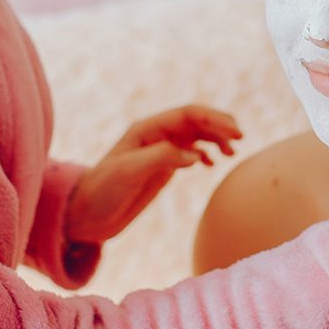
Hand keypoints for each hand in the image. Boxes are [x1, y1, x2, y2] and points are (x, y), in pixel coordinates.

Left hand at [65, 105, 242, 244]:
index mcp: (147, 129)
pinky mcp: (162, 167)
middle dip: (220, 125)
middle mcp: (156, 135)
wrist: (86, 213)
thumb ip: (161, 159)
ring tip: (232, 152)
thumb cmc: (102, 190)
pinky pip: (190, 151)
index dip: (214, 119)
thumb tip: (195, 155)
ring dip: (216, 139)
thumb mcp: (128, 172)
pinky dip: (206, 153)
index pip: (188, 115)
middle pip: (196, 121)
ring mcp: (161, 150)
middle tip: (241, 139)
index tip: (236, 132)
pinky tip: (213, 164)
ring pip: (196, 135)